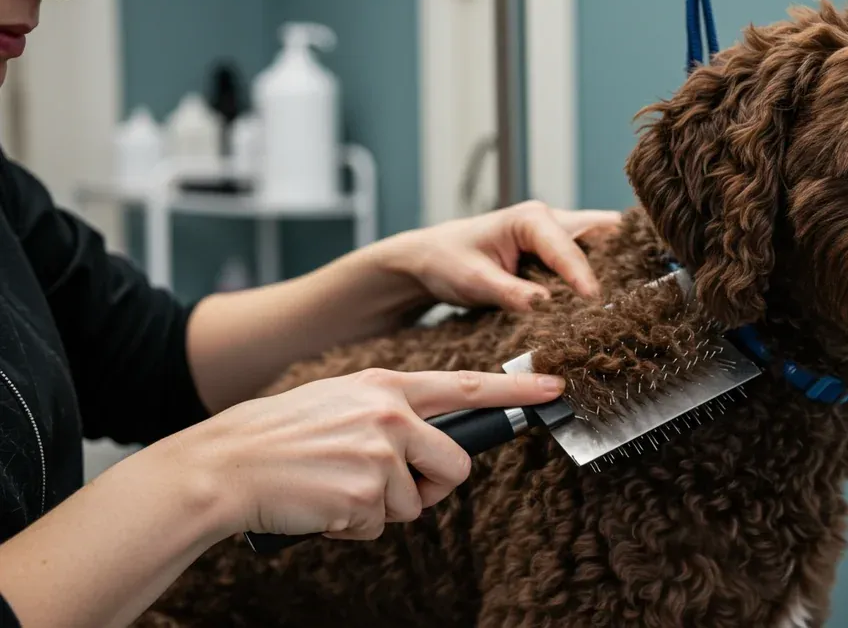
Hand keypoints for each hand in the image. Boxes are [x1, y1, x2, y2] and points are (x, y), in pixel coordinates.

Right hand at [168, 368, 566, 540]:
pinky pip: (382, 525)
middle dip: (432, 486)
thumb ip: (391, 413)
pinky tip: (323, 503)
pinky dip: (355, 525)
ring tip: (337, 487)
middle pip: (456, 466)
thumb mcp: (341, 401)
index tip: (556, 388)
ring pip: (416, 503)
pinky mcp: (365, 494)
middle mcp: (390, 414)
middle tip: (389, 486)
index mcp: (386, 385)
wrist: (226, 464)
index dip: (516, 391)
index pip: (465, 386)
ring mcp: (379, 453)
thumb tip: (433, 446)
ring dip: (382, 508)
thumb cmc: (282, 436)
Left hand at [379, 200, 622, 310]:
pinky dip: (602, 277)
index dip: (584, 277)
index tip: (595, 303)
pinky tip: (611, 302)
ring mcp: (558, 236)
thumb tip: (546, 304)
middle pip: (602, 234)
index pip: (568, 249)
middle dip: (620, 260)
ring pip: (602, 245)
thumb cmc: (448, 261)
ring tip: (630, 299)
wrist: (432, 259)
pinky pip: (590, 260)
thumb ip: (510, 292)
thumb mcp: (474, 281)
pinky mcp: (558, 253)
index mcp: (531, 219)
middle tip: (635, 293)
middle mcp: (551, 221)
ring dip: (615, 269)